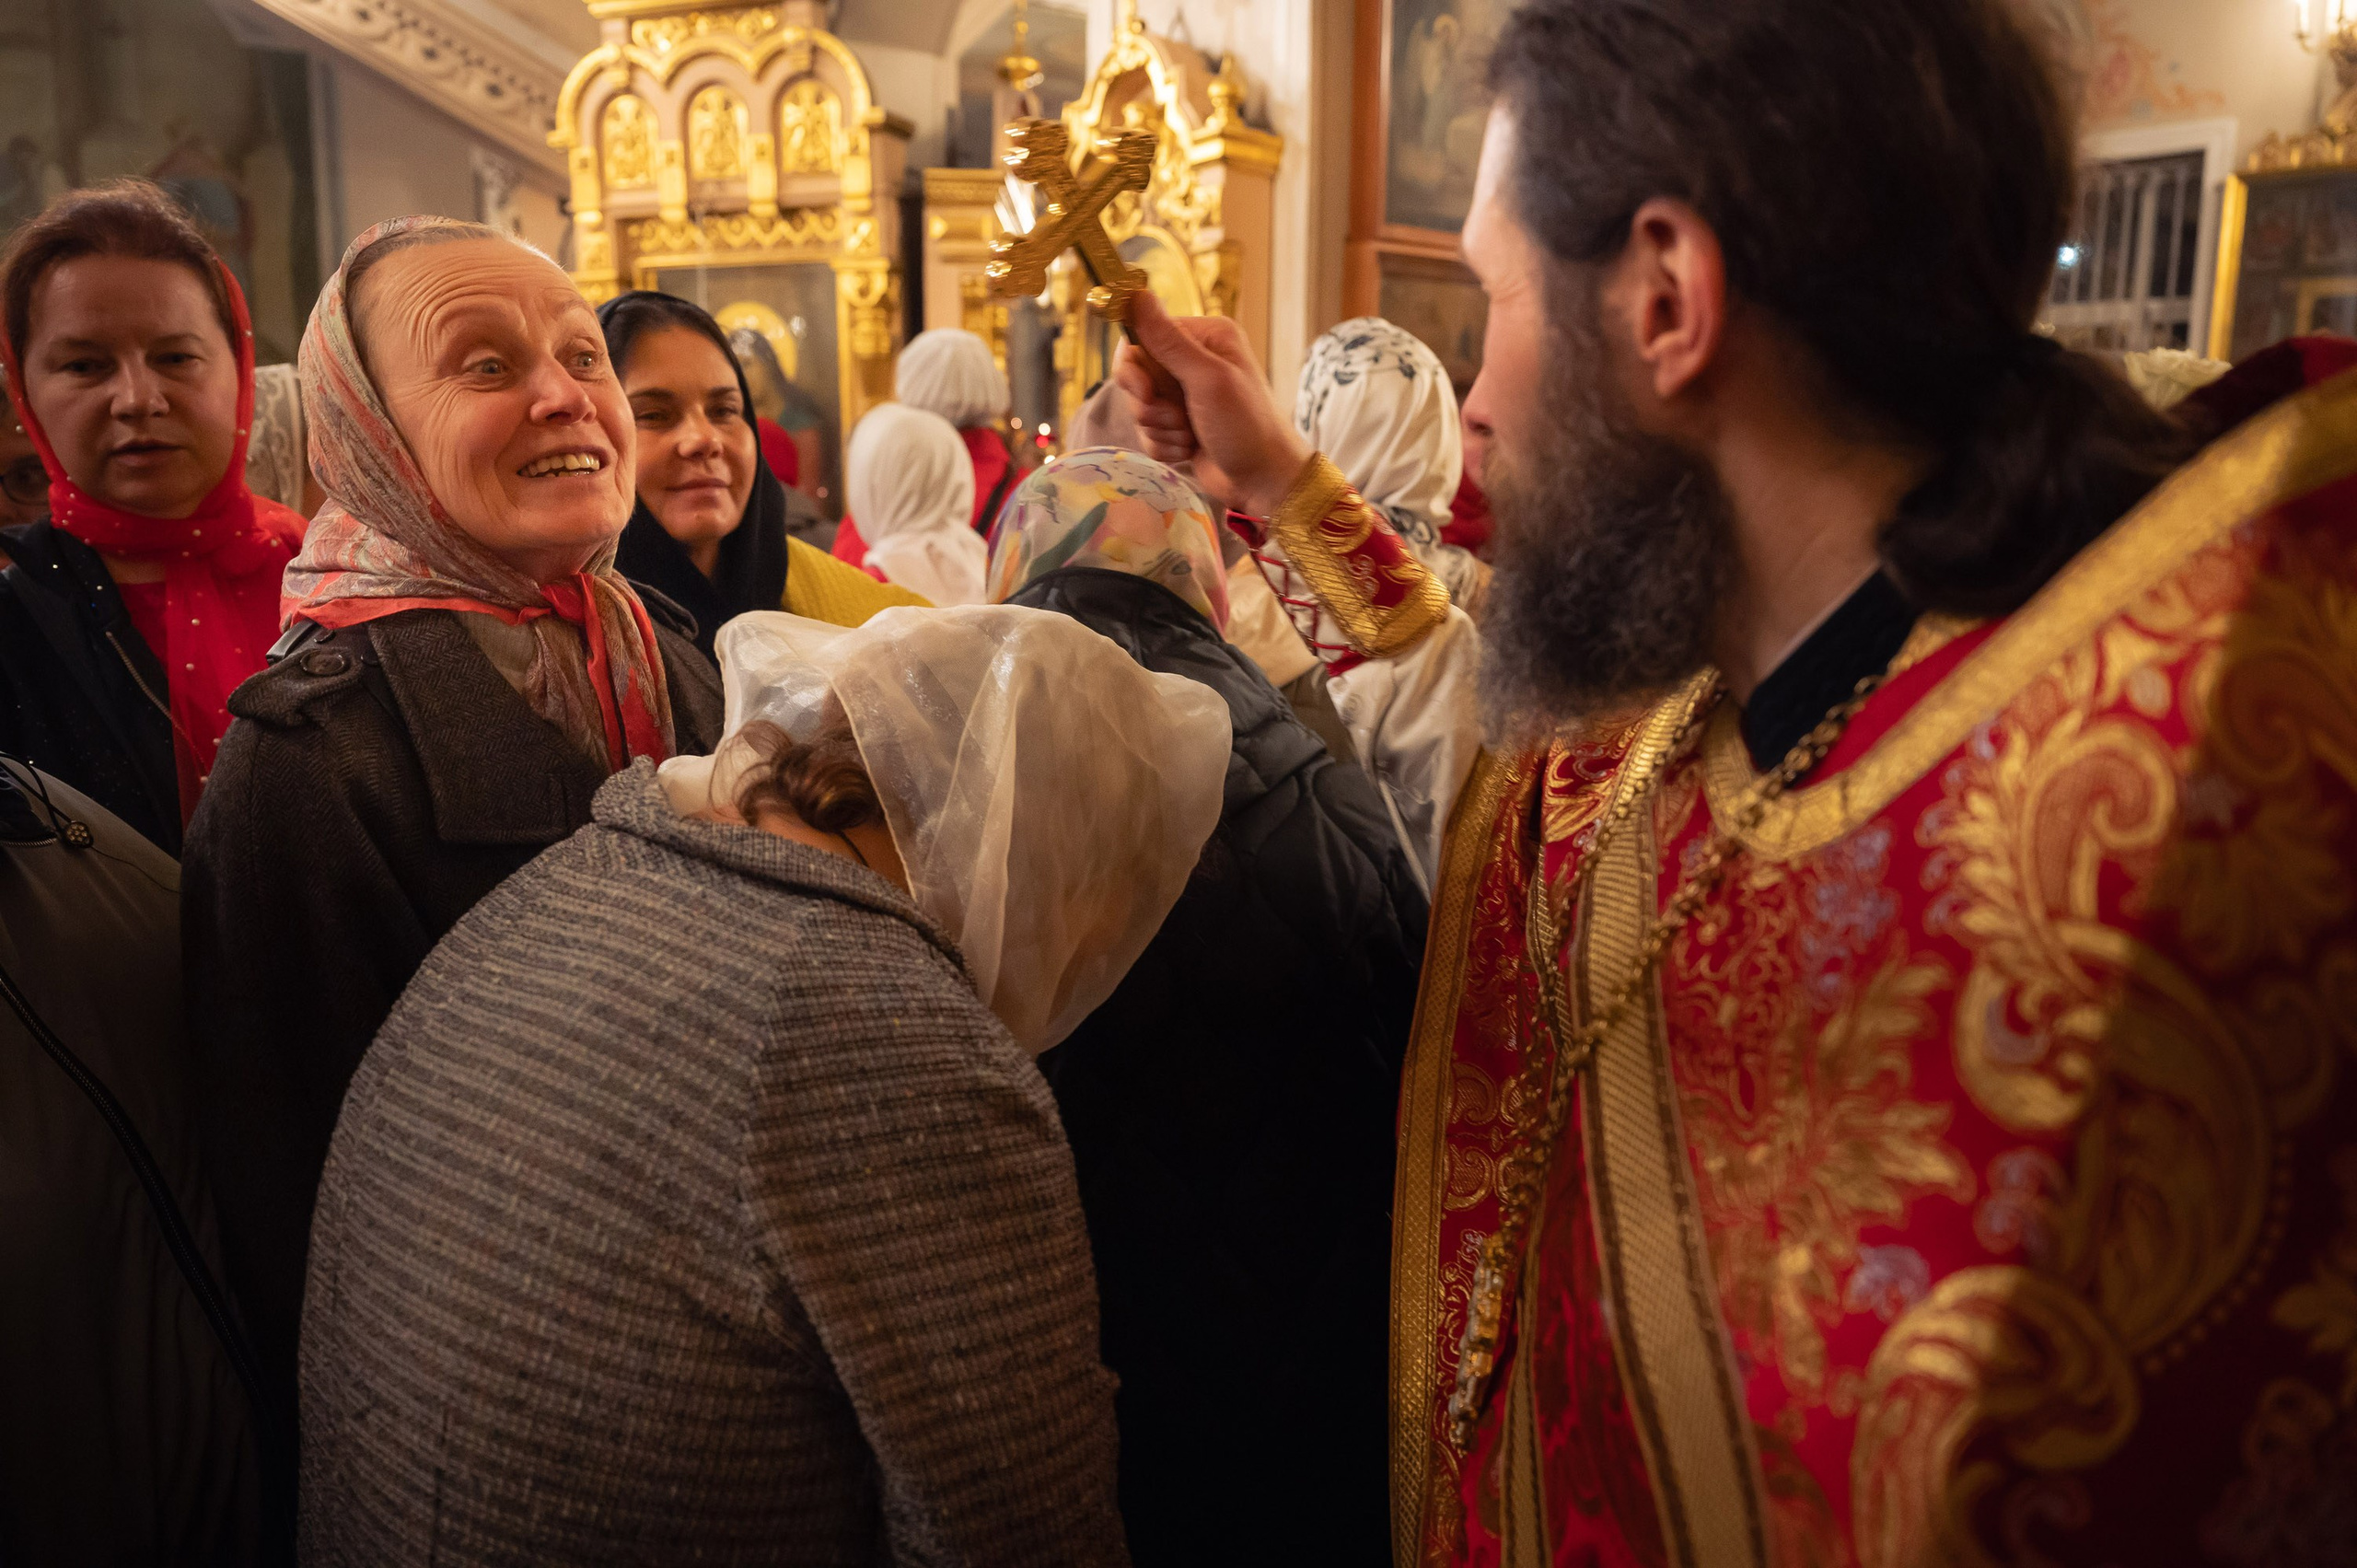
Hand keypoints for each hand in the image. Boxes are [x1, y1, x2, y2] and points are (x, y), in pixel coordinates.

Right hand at [1113, 291, 1311, 518]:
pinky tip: (1191, 450)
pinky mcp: (1179, 426)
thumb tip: (1135, 293)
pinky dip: (1166, 446)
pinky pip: (1149, 433)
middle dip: (1151, 405)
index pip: (1142, 338)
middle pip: (1136, 376)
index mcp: (1204, 337)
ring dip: (1162, 429)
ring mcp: (1185, 396)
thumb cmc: (1246, 425)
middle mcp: (1193, 361)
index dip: (1135, 369)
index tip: (1145, 392)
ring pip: (1141, 409)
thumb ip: (1168, 340)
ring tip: (1191, 436)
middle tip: (1177, 419)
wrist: (1264, 480)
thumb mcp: (1208, 379)